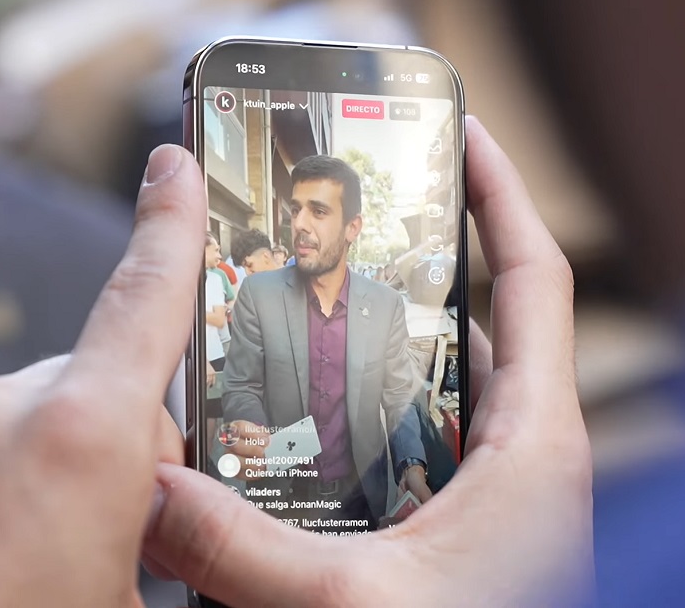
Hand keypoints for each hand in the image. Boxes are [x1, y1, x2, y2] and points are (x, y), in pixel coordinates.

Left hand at [0, 145, 205, 606]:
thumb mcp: (129, 606)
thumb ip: (155, 530)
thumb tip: (151, 500)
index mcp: (80, 445)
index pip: (144, 301)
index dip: (170, 226)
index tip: (175, 168)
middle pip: (73, 394)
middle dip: (95, 446)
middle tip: (91, 545)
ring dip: (7, 481)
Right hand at [143, 118, 593, 606]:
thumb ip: (241, 550)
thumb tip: (147, 495)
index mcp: (536, 443)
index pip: (534, 278)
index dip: (500, 195)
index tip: (461, 134)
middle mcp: (524, 457)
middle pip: (477, 324)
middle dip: (413, 270)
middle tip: (339, 229)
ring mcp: (493, 496)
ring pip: (440, 393)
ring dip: (380, 355)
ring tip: (305, 315)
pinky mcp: (462, 537)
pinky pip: (416, 454)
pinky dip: (366, 429)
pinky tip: (302, 434)